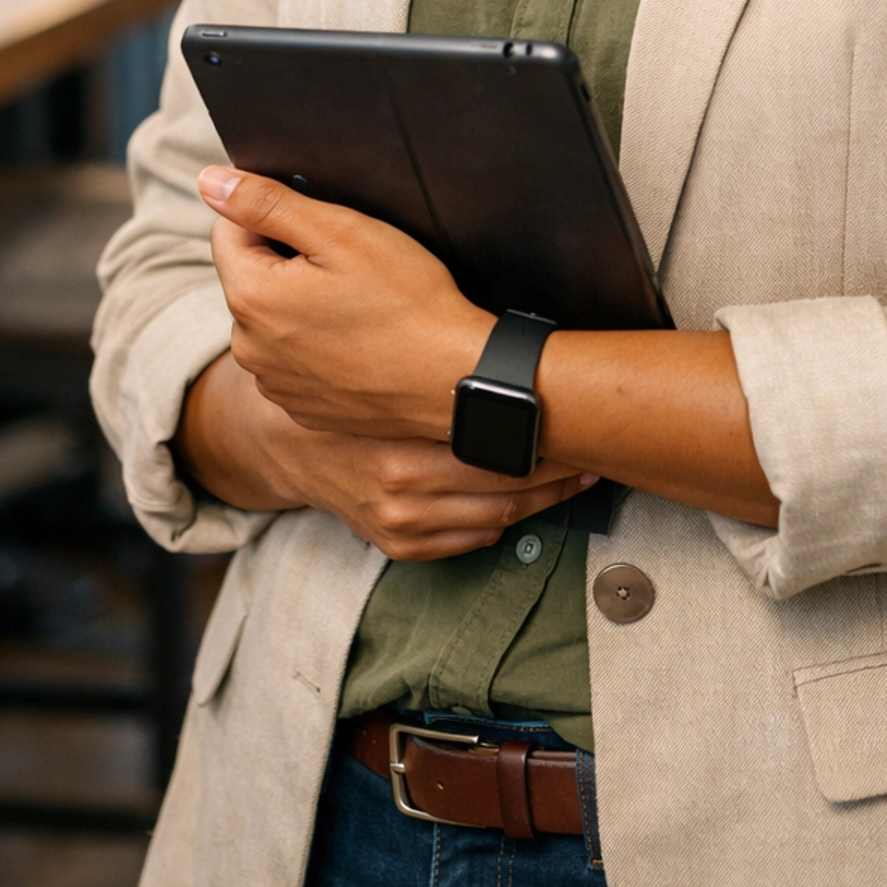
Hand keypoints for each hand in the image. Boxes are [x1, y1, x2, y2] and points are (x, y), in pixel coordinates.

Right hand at [180, 350, 596, 559]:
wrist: (289, 440)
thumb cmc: (347, 384)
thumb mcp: (381, 350)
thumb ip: (437, 355)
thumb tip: (508, 341)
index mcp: (397, 439)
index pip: (494, 444)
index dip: (546, 436)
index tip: (581, 423)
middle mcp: (399, 489)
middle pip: (504, 485)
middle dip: (557, 469)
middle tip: (597, 451)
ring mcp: (399, 523)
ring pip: (496, 518)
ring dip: (543, 499)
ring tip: (578, 473)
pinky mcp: (399, 544)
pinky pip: (472, 540)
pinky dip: (506, 520)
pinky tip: (531, 498)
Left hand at [197, 166, 497, 442]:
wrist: (453, 378)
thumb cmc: (406, 301)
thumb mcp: (340, 232)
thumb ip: (267, 202)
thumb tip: (210, 181)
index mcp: (250, 298)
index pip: (229, 231)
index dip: (274, 217)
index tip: (321, 228)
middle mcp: (249, 348)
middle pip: (252, 276)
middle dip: (288, 261)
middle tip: (348, 266)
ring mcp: (275, 383)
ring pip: (272, 318)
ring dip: (300, 302)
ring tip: (357, 304)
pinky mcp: (301, 406)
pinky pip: (293, 358)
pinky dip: (317, 342)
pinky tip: (359, 338)